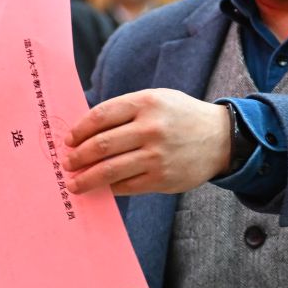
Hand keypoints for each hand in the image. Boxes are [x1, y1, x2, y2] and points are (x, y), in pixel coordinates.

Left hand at [65, 89, 229, 195]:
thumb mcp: (157, 100)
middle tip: (67, 163)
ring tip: (74, 182)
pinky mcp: (162, 178)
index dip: (79, 130)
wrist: (220, 138)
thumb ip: (125, 111)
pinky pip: (126, 185)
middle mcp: (151, 128)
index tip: (68, 140)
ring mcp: (157, 155)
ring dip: (86, 178)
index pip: (101, 116)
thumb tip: (85, 132)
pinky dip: (109, 188)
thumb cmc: (180, 117)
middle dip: (78, 156)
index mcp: (146, 103)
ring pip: (110, 170)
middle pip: (101, 145)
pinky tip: (100, 188)